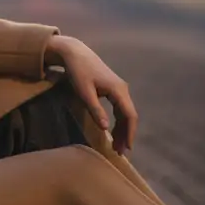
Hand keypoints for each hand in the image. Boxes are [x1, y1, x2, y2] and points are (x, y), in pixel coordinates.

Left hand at [44, 35, 138, 155]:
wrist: (74, 53)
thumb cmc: (77, 72)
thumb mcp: (84, 92)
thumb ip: (95, 110)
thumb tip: (106, 128)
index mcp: (118, 90)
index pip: (129, 115)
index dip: (129, 133)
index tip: (126, 148)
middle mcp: (122, 89)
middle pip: (129, 116)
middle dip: (125, 134)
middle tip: (119, 152)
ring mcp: (119, 88)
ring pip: (124, 112)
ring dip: (122, 128)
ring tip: (116, 145)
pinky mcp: (112, 87)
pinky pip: (119, 107)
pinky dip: (118, 120)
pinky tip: (113, 130)